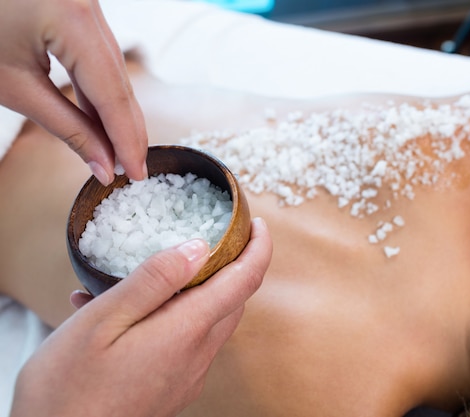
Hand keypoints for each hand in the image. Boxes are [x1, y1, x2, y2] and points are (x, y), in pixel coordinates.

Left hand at [0, 0, 146, 183]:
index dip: (126, 139)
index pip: (113, 93)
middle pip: (121, 82)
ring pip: (115, 70)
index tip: (135, 173)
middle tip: (132, 170)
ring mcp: (89, 6)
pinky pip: (102, 57)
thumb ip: (67, 127)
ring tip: (120, 153)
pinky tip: (105, 121)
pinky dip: (103, 91)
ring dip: (117, 115)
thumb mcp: (15, 86)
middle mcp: (90, 7)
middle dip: (127, 131)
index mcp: (72, 19)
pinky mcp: (82, 10)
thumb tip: (103, 163)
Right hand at [10, 218, 271, 416]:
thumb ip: (154, 281)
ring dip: (197, 291)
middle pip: (232, 301)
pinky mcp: (172, 388)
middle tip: (213, 238)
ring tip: (153, 274)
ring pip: (209, 320)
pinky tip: (128, 314)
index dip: (259, 248)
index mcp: (186, 332)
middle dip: (233, 266)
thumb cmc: (68, 388)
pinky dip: (173, 317)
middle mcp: (197, 356)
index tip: (258, 224)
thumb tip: (199, 247)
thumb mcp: (103, 321)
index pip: (244, 281)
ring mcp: (187, 376)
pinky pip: (187, 342)